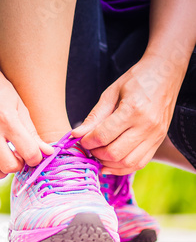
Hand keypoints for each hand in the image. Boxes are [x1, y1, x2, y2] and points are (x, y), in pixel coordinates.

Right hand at [0, 63, 52, 180]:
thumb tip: (48, 153)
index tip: (33, 154)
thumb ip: (32, 132)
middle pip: (8, 165)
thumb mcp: (20, 106)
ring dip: (0, 173)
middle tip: (18, 157)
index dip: (35, 158)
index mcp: (6, 118)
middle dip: (18, 166)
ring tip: (3, 163)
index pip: (28, 152)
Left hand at [72, 53, 185, 174]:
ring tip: (98, 154)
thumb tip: (76, 134)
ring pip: (127, 163)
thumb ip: (94, 116)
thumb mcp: (110, 93)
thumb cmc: (135, 80)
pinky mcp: (159, 141)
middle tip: (89, 147)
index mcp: (133, 110)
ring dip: (108, 163)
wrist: (166, 73)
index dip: (87, 141)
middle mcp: (147, 125)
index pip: (103, 136)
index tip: (80, 139)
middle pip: (114, 153)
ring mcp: (156, 135)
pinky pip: (140, 163)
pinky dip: (122, 168)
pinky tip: (109, 164)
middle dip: (96, 153)